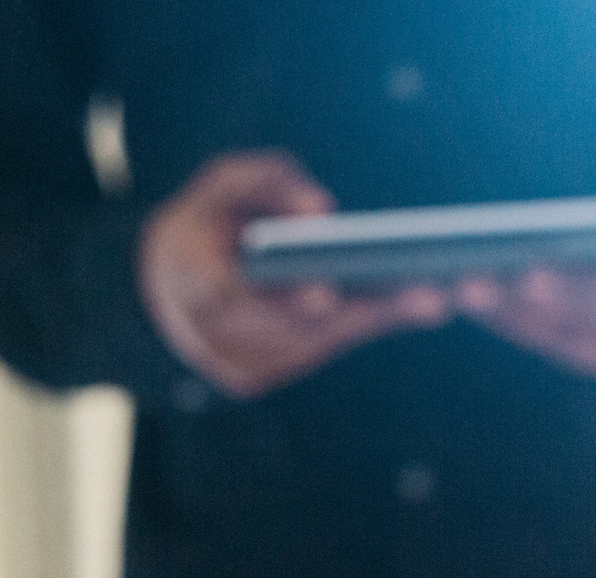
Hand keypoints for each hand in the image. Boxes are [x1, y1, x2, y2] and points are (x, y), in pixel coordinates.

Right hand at [141, 150, 451, 397]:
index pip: (234, 294)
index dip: (282, 297)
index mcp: (187, 276)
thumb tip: (322, 210)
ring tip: (433, 299)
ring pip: (311, 346)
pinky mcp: (253, 377)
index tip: (327, 292)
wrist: (162, 281)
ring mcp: (229, 362)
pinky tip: (407, 309)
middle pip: (290, 328)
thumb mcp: (223, 182)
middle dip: (360, 313)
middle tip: (425, 296)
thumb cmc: (205, 220)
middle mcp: (206, 331)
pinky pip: (315, 353)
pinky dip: (359, 329)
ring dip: (374, 324)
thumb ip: (268, 182)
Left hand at [457, 147, 595, 384]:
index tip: (523, 277)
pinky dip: (525, 325)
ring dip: (516, 320)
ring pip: (572, 344)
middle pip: (590, 329)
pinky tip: (485, 303)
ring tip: (465, 293)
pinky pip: (567, 348)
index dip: (576, 293)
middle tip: (470, 287)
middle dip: (527, 309)